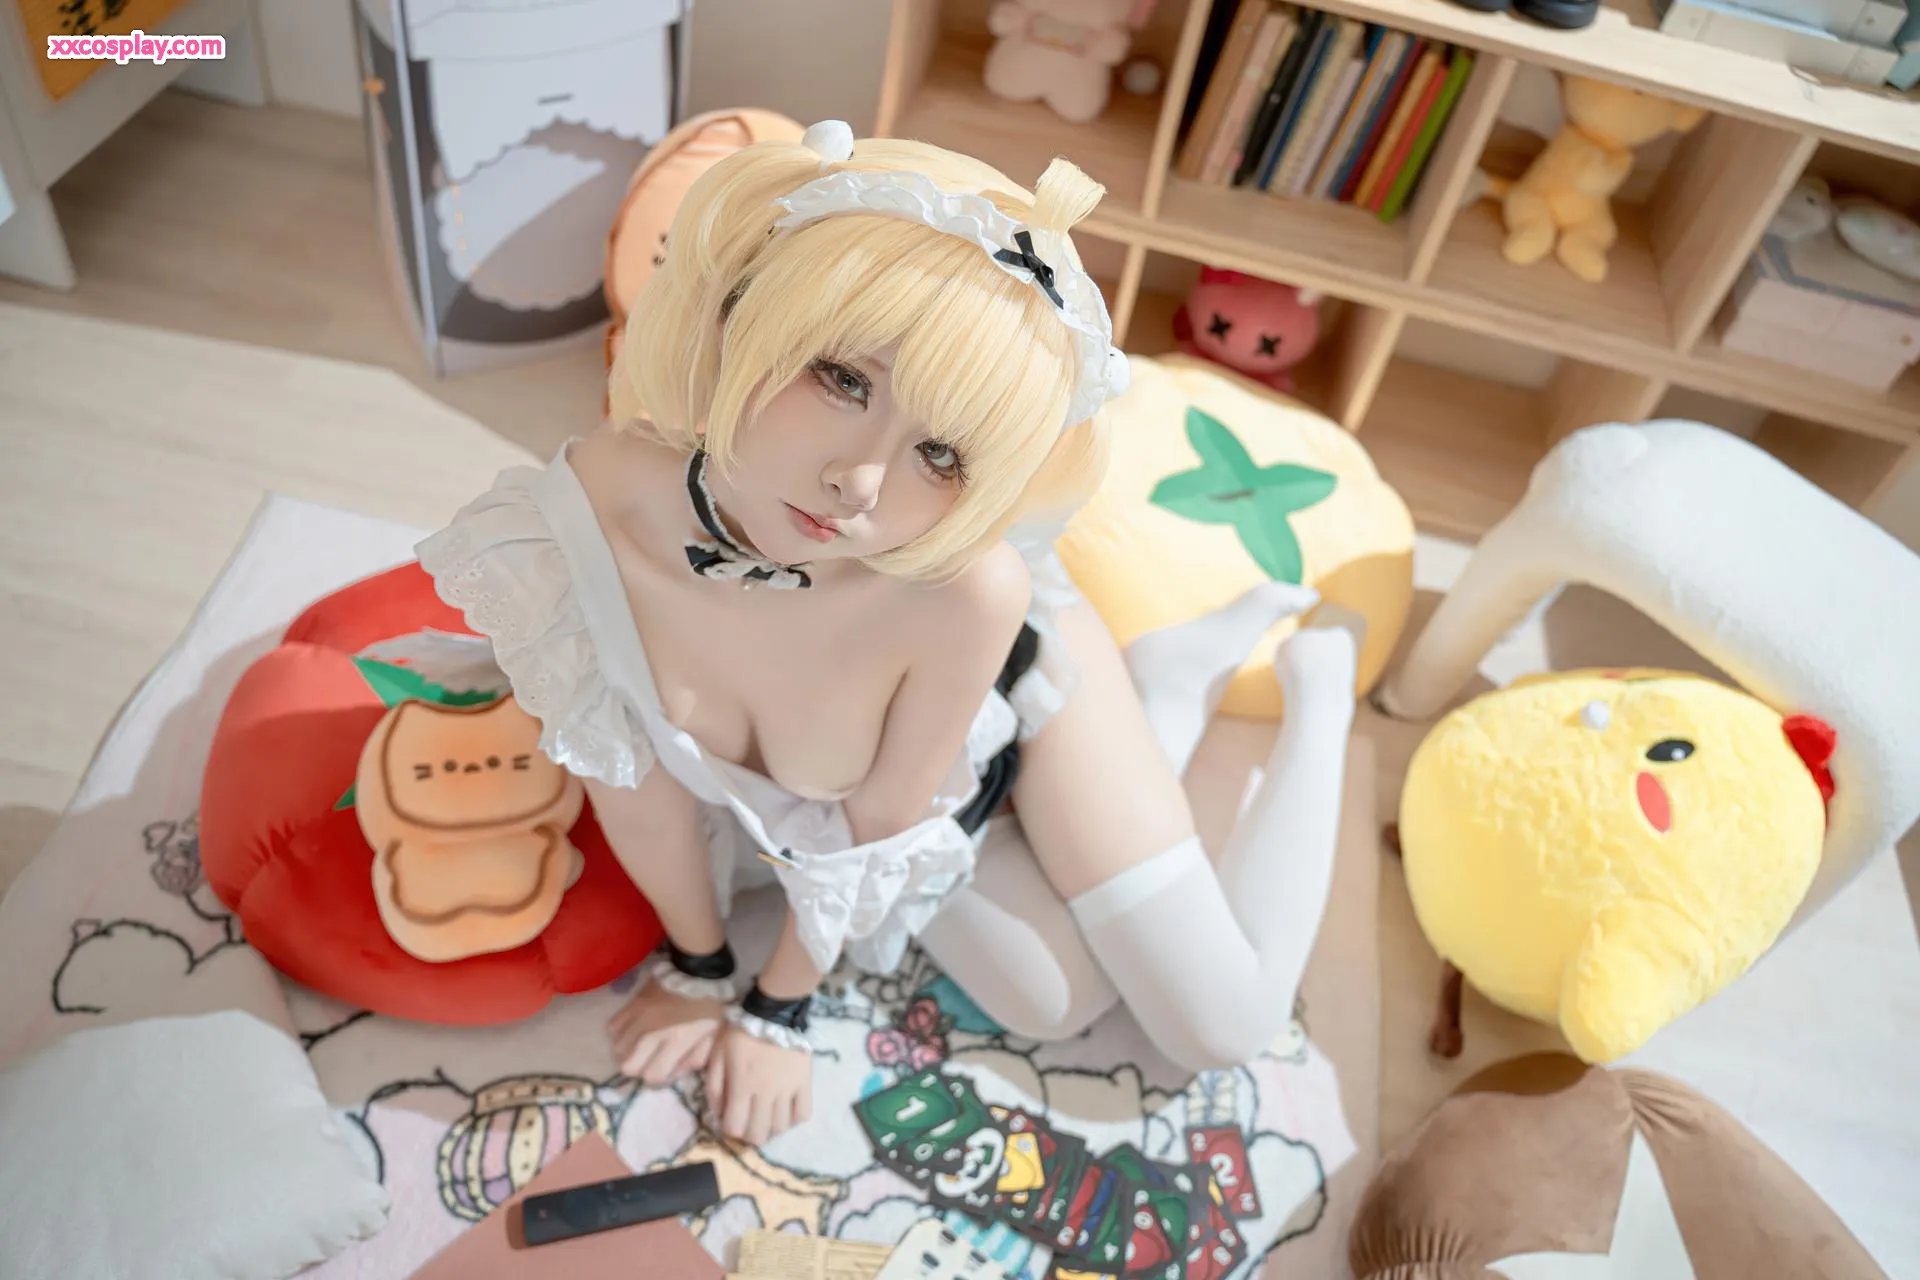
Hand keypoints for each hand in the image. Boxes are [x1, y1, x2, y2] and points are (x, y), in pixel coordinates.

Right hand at [608, 980, 725, 1085]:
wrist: (696, 973)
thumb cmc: (708, 1007)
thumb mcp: (711, 1037)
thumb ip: (694, 1060)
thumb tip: (675, 1072)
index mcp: (675, 1042)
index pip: (652, 1076)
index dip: (659, 1077)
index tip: (666, 1068)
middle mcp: (652, 1033)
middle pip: (627, 1066)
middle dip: (639, 1068)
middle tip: (650, 1059)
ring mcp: (638, 1018)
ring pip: (617, 1048)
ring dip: (628, 1051)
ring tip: (640, 1046)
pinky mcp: (630, 1004)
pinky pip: (612, 1028)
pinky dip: (620, 1033)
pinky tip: (632, 1031)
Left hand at [705, 1021, 812, 1145]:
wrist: (773, 1011)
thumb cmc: (741, 1033)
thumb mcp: (717, 1055)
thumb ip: (714, 1086)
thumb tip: (718, 1113)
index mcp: (741, 1085)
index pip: (735, 1127)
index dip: (730, 1129)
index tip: (730, 1119)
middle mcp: (765, 1093)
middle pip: (759, 1134)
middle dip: (749, 1134)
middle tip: (748, 1121)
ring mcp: (788, 1089)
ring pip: (780, 1127)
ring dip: (770, 1126)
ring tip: (766, 1114)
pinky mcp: (805, 1083)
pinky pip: (803, 1113)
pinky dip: (793, 1118)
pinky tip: (785, 1109)